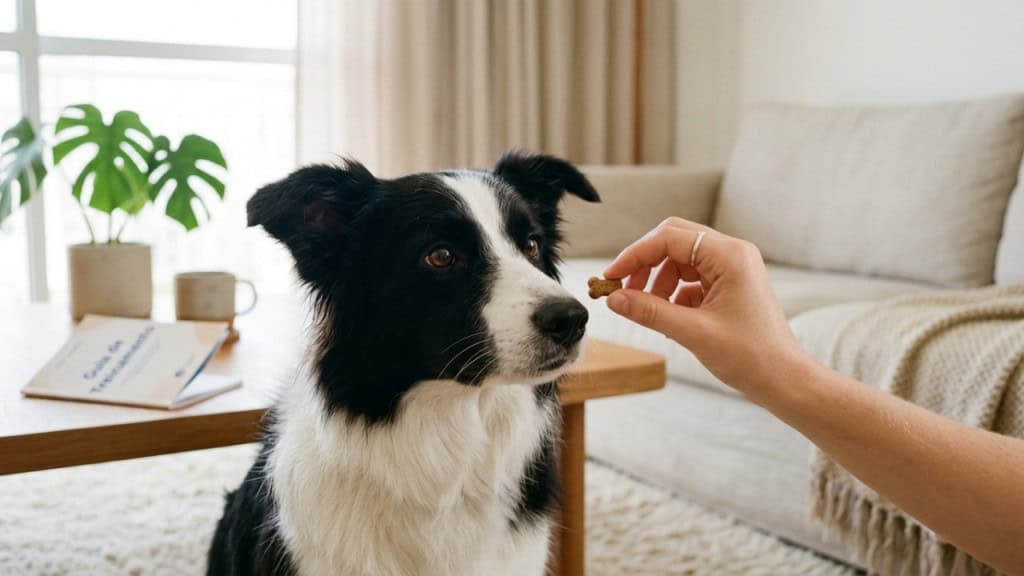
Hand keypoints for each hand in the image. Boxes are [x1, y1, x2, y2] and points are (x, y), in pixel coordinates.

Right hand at [603, 217, 808, 394]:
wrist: (785, 381)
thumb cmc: (751, 357)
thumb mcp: (693, 333)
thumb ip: (650, 312)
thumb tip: (614, 299)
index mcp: (729, 256)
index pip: (669, 238)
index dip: (635, 255)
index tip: (611, 277)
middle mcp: (733, 254)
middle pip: (674, 241)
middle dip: (645, 264)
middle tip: (622, 290)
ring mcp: (733, 269)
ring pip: (680, 260)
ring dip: (657, 281)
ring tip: (646, 309)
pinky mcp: (730, 286)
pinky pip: (691, 279)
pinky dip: (673, 294)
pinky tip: (667, 317)